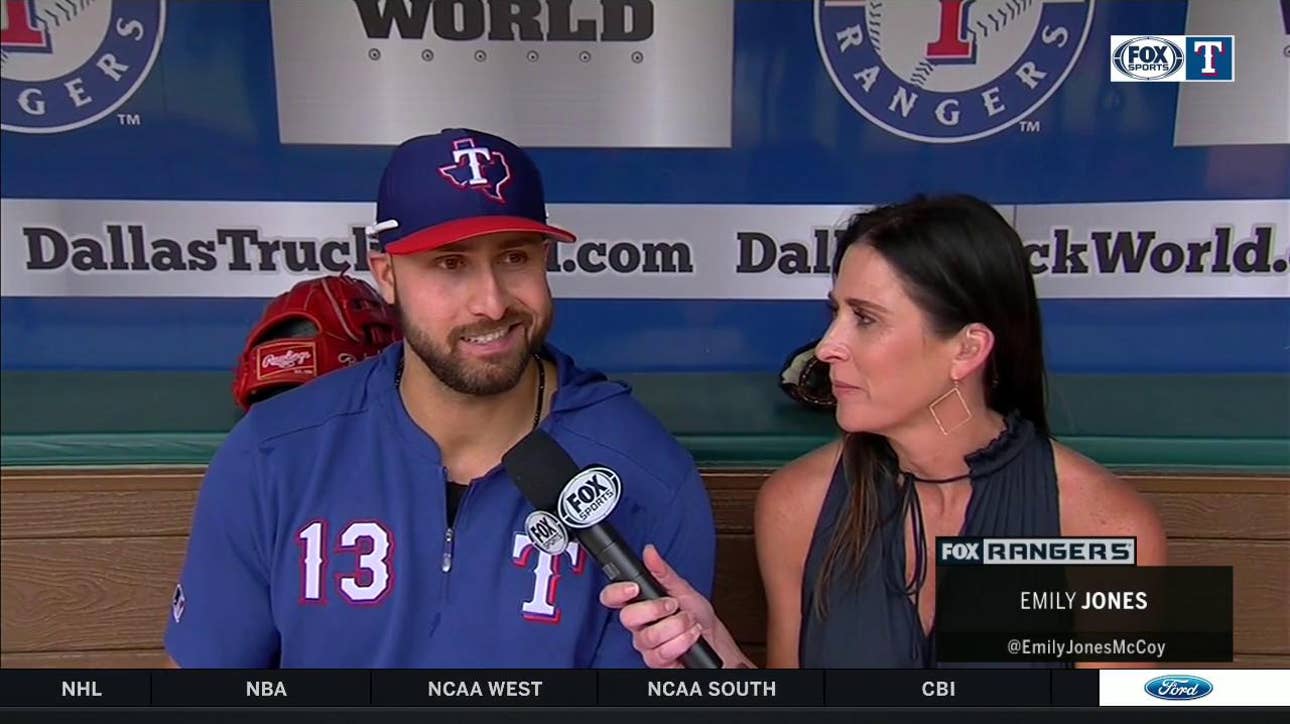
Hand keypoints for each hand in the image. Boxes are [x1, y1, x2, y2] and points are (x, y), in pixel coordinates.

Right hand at [598, 544, 750, 668]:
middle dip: (655, 608)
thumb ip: (663, 572)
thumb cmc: (697, 614)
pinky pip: (660, 654)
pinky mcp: (657, 661)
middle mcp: (639, 625)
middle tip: (673, 605)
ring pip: (648, 637)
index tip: (634, 587)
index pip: (612, 597)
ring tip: (688, 621)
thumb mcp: (682, 588)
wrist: (714, 639)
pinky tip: (690, 636)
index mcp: (640, 603)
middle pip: (627, 618)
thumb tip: (650, 552)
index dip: (616, 592)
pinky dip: (681, 642)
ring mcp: (646, 644)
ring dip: (676, 626)